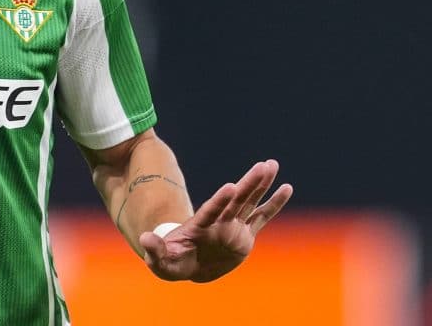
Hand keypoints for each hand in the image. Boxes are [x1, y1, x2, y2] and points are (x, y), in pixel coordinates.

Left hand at [138, 160, 291, 282]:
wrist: (186, 265)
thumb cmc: (171, 262)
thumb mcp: (160, 261)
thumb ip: (155, 250)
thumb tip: (144, 239)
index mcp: (199, 227)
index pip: (211, 211)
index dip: (219, 201)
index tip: (230, 187)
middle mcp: (218, 222)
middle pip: (236, 201)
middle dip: (249, 184)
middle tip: (263, 165)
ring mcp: (232, 226)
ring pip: (250, 203)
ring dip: (261, 185)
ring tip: (272, 165)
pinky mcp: (244, 235)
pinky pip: (262, 218)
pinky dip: (274, 204)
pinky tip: (286, 188)